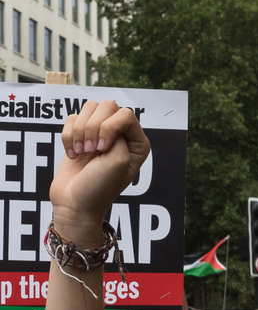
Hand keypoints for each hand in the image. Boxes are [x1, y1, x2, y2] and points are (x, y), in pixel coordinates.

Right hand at [50, 100, 150, 238]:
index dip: (109, 127)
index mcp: (137, 143)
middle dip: (93, 127)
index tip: (101, 150)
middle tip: (90, 151)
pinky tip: (72, 154)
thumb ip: (118, 131)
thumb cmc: (100, 187)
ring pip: (88, 108)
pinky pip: (71, 118)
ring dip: (79, 130)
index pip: (126, 114)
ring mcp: (100, 134)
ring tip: (80, 152)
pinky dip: (68, 136)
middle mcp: (121, 135)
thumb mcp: (119, 161)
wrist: (75, 203)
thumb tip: (102, 117)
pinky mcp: (80, 135)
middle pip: (107, 106)